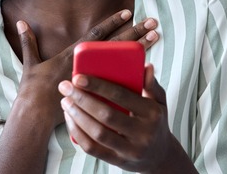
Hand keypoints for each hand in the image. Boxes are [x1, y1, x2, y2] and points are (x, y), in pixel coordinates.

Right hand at [13, 11, 158, 127]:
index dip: (112, 22)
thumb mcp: (30, 63)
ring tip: (156, 36)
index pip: (96, 34)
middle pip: (116, 45)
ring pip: (123, 61)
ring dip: (141, 48)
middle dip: (135, 31)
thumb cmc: (33, 89)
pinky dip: (134, 75)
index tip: (128, 11)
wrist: (36, 116)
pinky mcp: (98, 93)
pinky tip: (149, 67)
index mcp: (72, 55)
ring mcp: (94, 79)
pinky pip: (120, 83)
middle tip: (153, 21)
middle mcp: (87, 65)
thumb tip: (20, 22)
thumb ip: (28, 41)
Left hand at [58, 64, 178, 172]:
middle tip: (66, 87)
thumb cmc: (155, 122)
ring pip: (97, 133)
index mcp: (152, 113)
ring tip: (66, 101)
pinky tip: (70, 120)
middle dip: (82, 99)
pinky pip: (92, 149)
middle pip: (106, 115)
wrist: (161, 156)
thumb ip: (152, 84)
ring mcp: (130, 150)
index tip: (78, 77)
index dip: (98, 86)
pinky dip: (78, 133)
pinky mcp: (118, 161)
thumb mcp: (160, 102)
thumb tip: (146, 66)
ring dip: (77, 116)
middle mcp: (143, 133)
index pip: (121, 96)